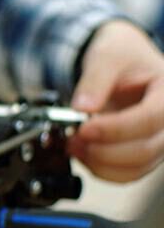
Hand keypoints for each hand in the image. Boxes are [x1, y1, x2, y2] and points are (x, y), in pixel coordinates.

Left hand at [69, 20, 163, 181]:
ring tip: (73, 144)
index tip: (84, 128)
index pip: (148, 120)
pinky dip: (101, 169)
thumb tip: (82, 108)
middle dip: (103, 150)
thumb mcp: (107, 55)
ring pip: (136, 168)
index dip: (114, 129)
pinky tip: (82, 153)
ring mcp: (159, 140)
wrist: (123, 60)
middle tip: (73, 138)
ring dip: (99, 163)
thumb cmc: (122, 54)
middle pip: (144, 150)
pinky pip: (127, 173)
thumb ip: (94, 80)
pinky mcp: (144, 152)